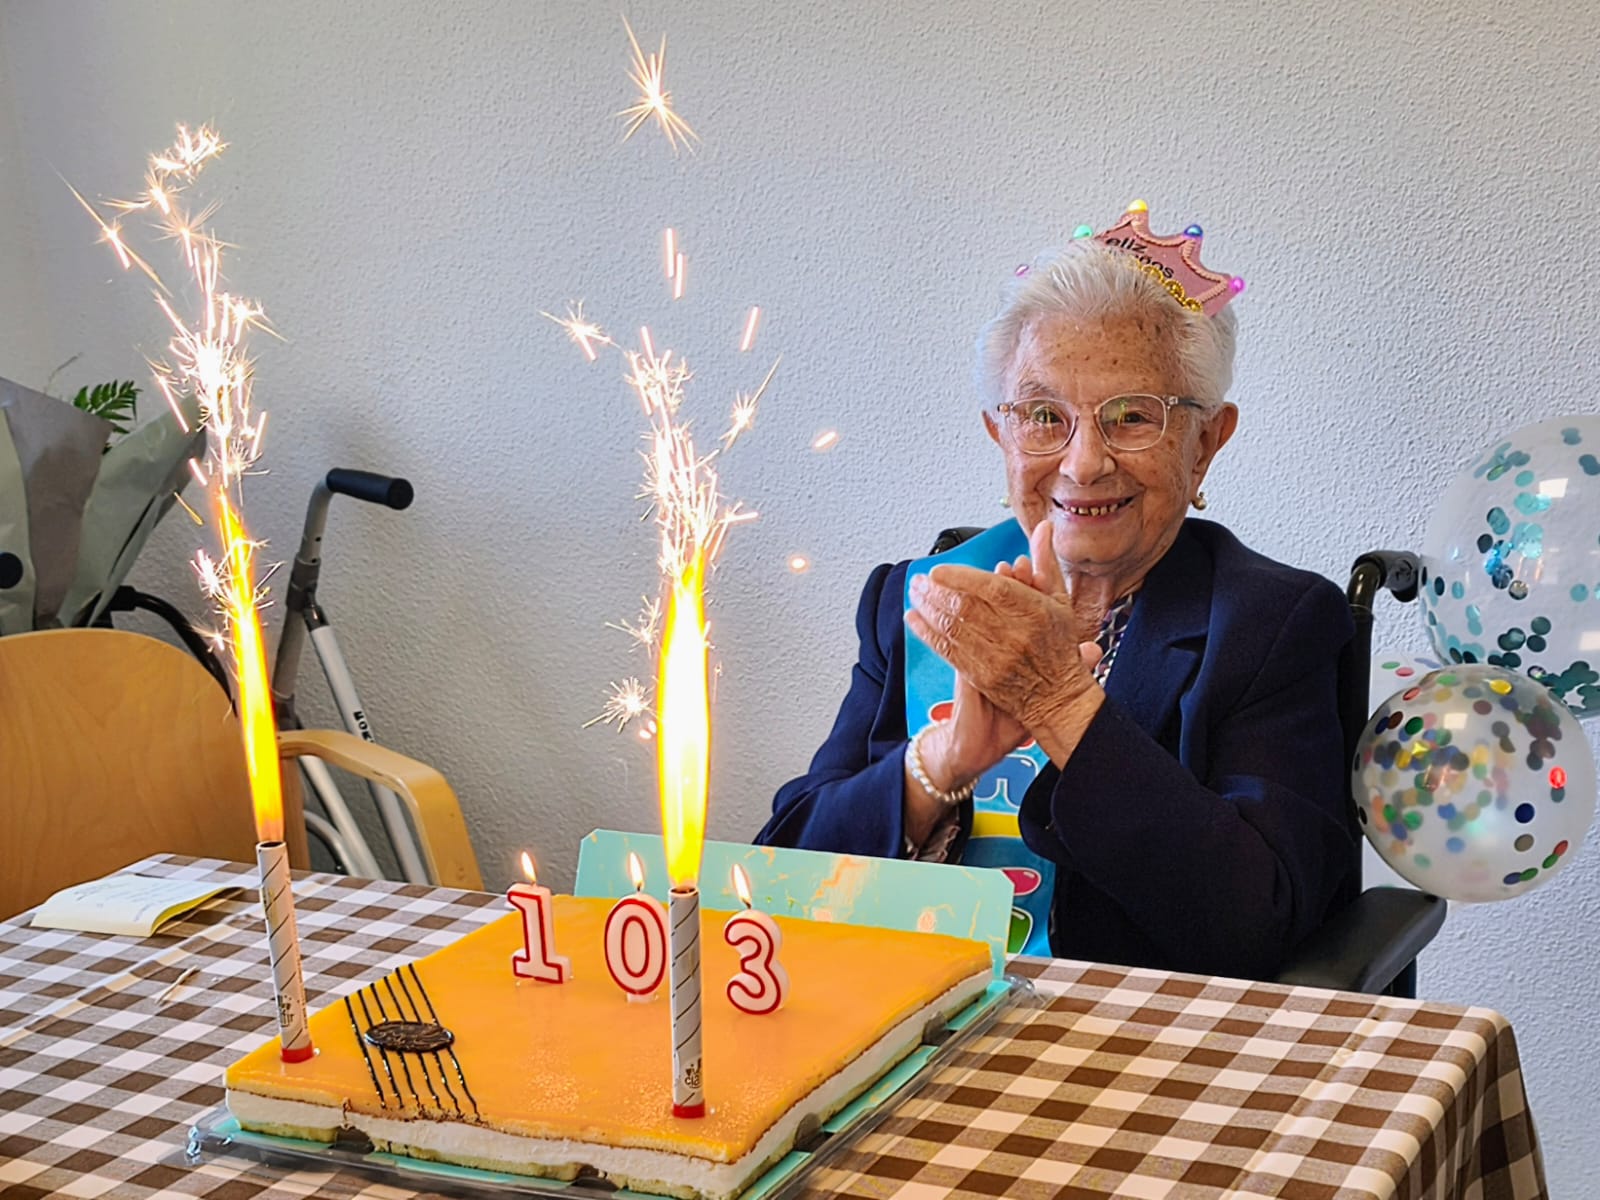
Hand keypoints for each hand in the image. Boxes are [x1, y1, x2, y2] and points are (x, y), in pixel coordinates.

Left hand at [907, 520, 1105, 763]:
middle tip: (919, 579)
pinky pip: (948, 651)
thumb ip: (1045, 562)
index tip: (939, 570)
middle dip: (936, 591)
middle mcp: (1015, 635)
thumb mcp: (1059, 600)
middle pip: (967, 608)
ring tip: (915, 593)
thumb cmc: (1058, 645)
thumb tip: (1043, 528)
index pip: (993, 589)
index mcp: (1035, 612)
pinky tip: (914, 619)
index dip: (961, 578)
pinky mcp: (982, 676)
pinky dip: (928, 633)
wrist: (1058, 696)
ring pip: (954, 628)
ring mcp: (997, 658)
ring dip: (928, 609)